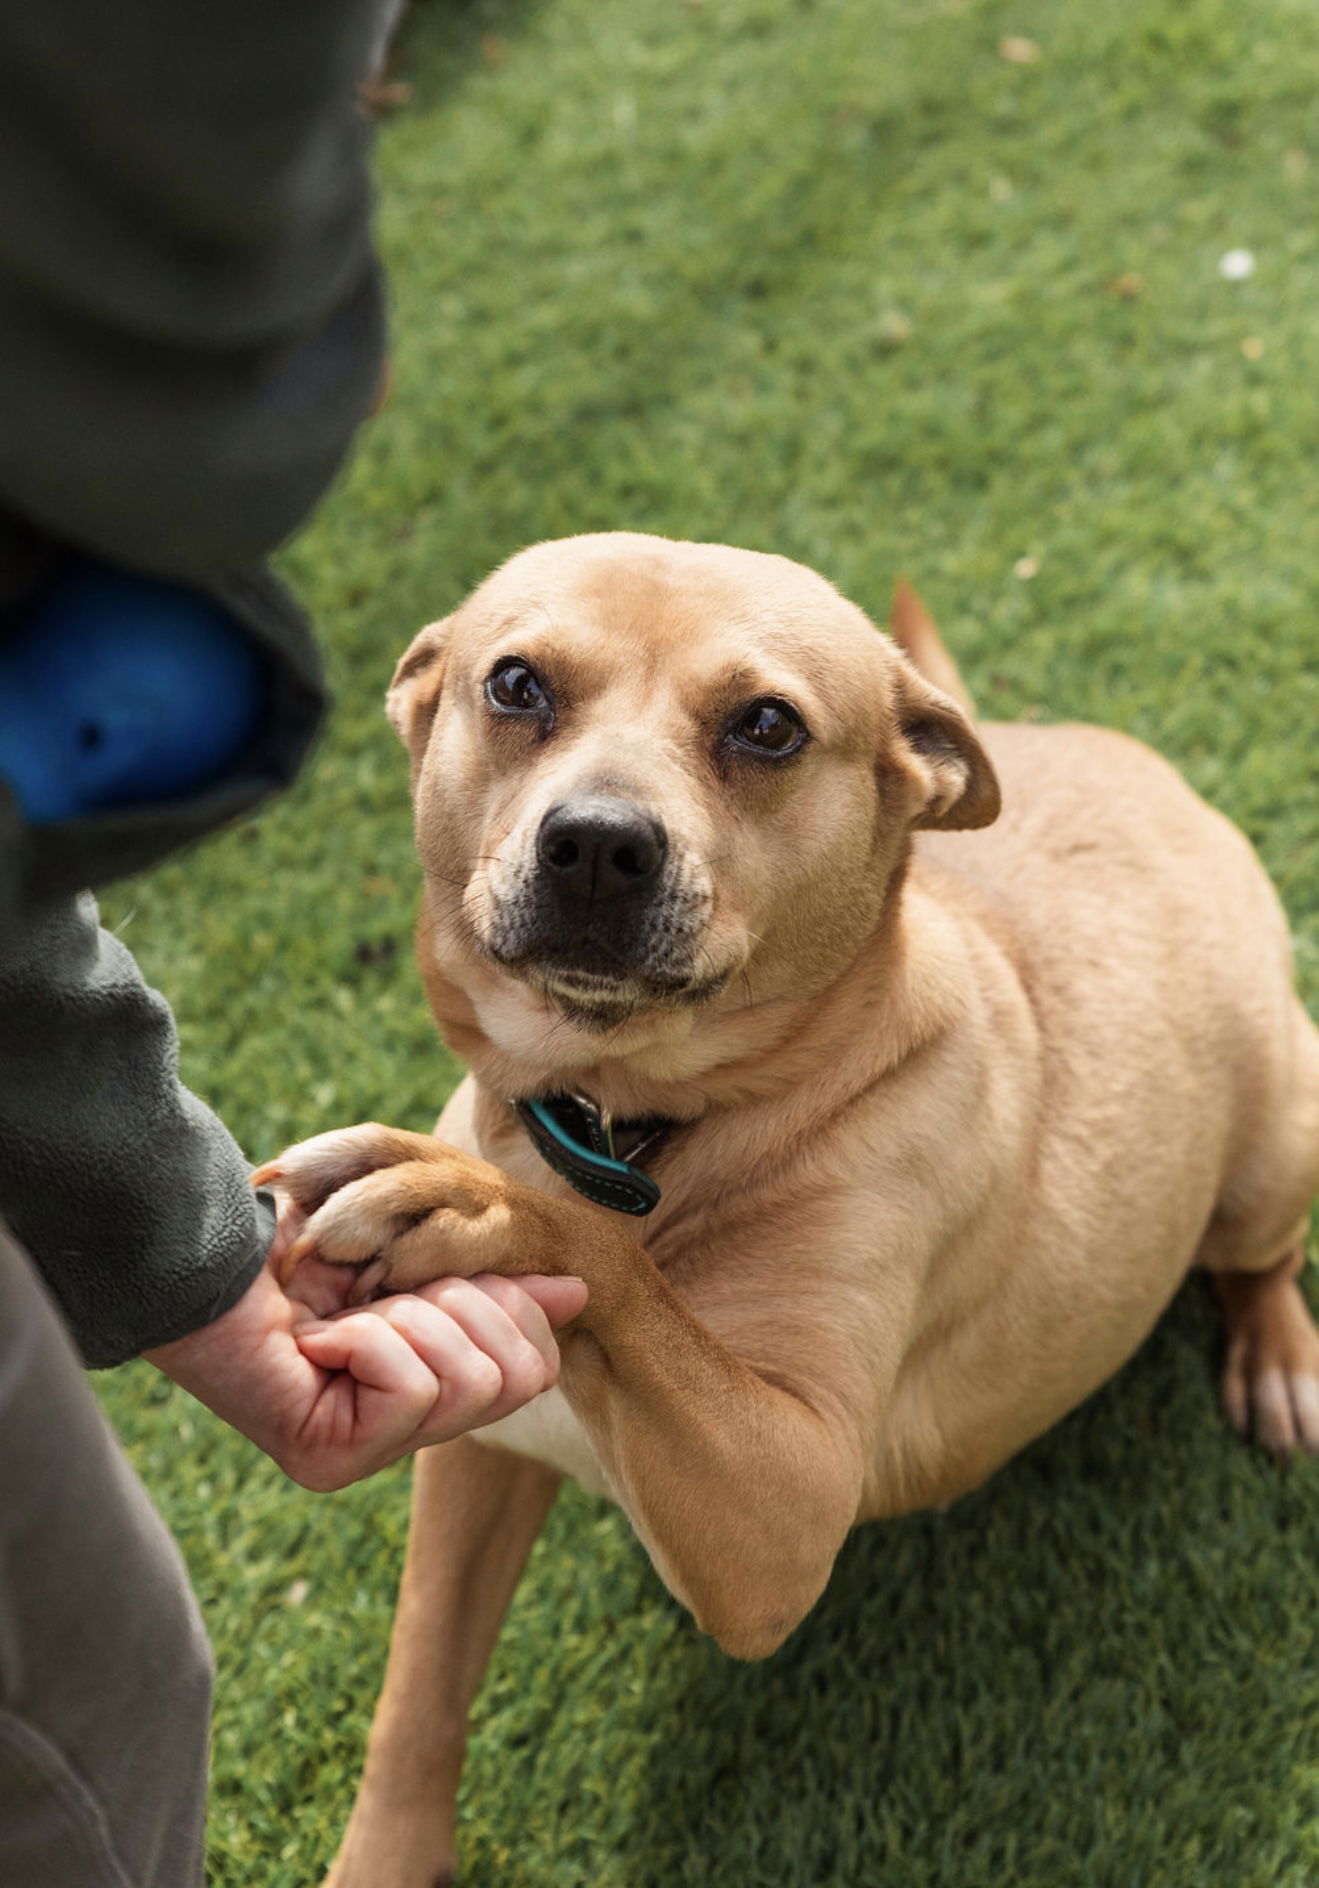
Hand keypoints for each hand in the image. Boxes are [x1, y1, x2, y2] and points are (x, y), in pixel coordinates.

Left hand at [145, 1255, 585, 1490]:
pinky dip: (370, 1338)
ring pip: (472, 1385)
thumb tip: (579, 1290)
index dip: (508, 1304)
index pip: (534, 1368)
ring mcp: (365, 1454)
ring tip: (344, 1316)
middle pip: (520, 1378)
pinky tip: (316, 1340)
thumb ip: (495, 1282)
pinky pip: (414, 1389)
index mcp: (427, 1379)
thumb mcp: (421, 1256)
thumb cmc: (296, 1233)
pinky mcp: (330, 1461)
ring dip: (411, 1318)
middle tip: (384, 1295)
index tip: (440, 1274)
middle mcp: (400, 1428)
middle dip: (463, 1305)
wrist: (201, 1246)